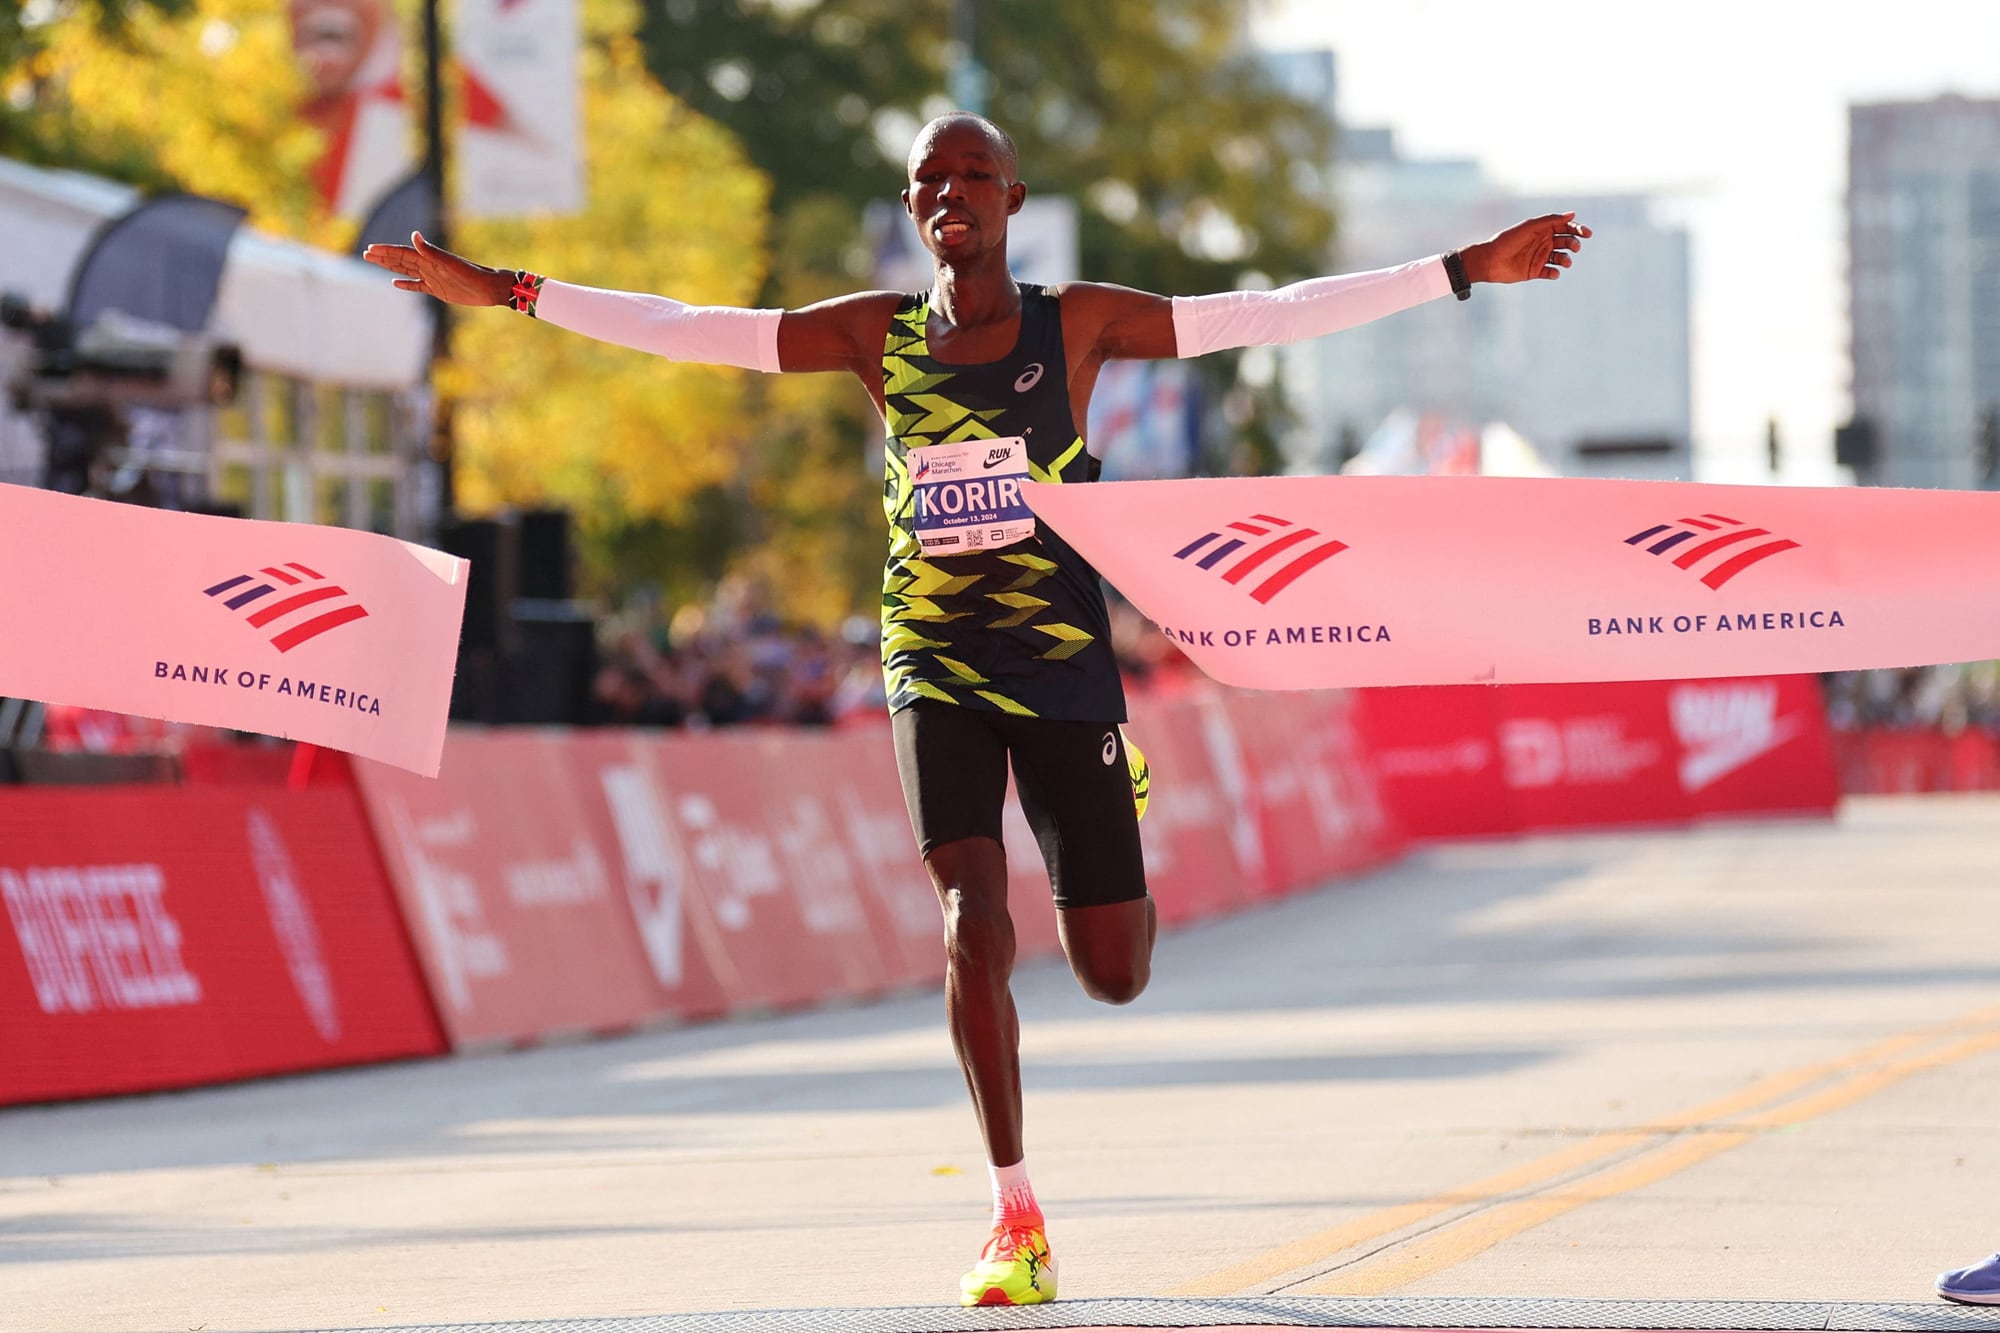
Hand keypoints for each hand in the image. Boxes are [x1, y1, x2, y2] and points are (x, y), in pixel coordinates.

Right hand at [361, 231, 514, 305]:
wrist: (489, 288)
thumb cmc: (472, 274)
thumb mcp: (450, 263)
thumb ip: (431, 250)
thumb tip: (413, 234)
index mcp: (429, 258)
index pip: (403, 253)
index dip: (386, 251)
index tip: (370, 249)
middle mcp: (428, 266)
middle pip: (401, 260)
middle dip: (383, 257)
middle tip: (365, 254)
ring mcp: (432, 277)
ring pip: (406, 271)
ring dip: (391, 267)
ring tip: (375, 262)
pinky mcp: (438, 290)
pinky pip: (417, 286)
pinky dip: (406, 284)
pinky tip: (395, 283)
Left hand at [1461, 213, 1589, 284]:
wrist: (1490, 260)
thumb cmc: (1508, 240)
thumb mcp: (1530, 227)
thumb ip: (1551, 220)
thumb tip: (1572, 214)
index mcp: (1543, 229)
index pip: (1566, 227)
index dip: (1578, 229)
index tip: (1587, 234)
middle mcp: (1544, 242)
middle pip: (1567, 242)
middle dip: (1574, 244)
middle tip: (1575, 247)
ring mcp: (1540, 257)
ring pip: (1562, 258)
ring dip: (1567, 259)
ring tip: (1565, 262)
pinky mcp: (1536, 271)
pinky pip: (1551, 272)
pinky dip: (1555, 273)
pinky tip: (1552, 272)